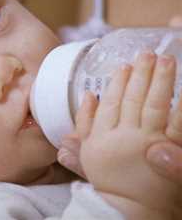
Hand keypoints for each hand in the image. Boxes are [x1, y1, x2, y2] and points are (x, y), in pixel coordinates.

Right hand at [75, 52, 180, 214]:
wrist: (130, 204)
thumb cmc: (110, 176)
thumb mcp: (87, 151)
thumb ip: (84, 123)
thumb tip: (86, 95)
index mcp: (103, 136)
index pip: (111, 102)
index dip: (118, 82)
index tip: (124, 65)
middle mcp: (124, 136)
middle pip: (134, 99)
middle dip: (142, 74)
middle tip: (148, 52)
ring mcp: (148, 143)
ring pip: (155, 106)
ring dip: (161, 81)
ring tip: (166, 60)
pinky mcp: (167, 151)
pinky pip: (176, 126)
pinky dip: (181, 107)